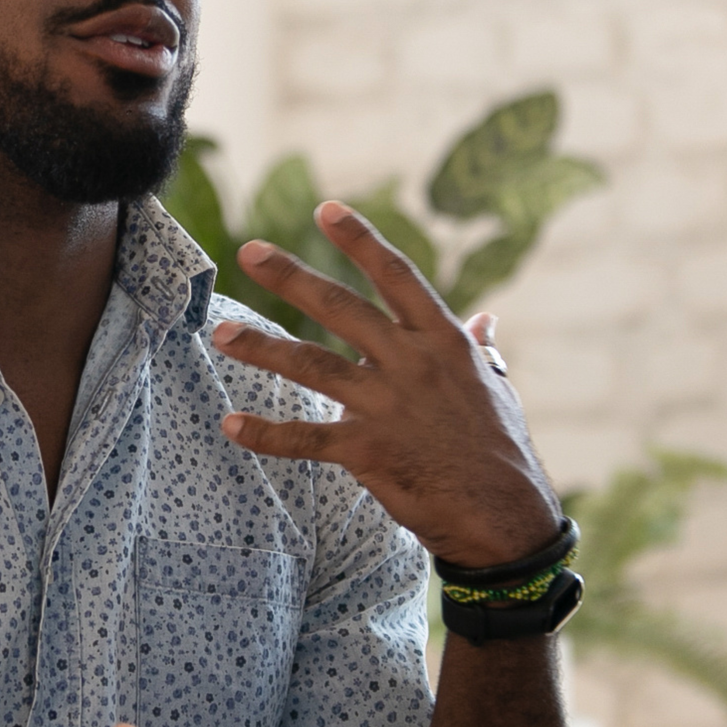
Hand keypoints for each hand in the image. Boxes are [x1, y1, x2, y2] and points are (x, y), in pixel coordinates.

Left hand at [212, 201, 560, 568]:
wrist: (504, 516)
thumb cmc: (501, 449)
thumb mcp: (497, 387)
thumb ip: (480, 348)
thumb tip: (485, 317)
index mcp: (443, 341)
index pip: (397, 276)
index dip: (361, 241)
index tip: (326, 210)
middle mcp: (411, 364)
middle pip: (341, 308)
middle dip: (292, 276)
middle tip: (249, 251)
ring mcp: (387, 406)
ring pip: (313, 366)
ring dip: (263, 347)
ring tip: (222, 332)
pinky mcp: (368, 451)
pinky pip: (306, 439)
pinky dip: (267, 433)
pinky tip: (231, 426)